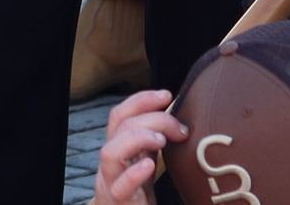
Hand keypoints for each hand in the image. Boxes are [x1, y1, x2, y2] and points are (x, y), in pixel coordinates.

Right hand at [91, 90, 185, 204]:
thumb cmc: (137, 198)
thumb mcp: (144, 167)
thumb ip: (152, 147)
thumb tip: (178, 122)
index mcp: (118, 152)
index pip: (121, 116)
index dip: (141, 100)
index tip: (166, 95)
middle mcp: (111, 164)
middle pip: (120, 128)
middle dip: (152, 119)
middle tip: (179, 128)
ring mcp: (110, 184)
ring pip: (110, 153)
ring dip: (137, 139)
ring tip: (161, 140)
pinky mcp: (118, 204)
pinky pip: (119, 188)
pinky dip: (133, 174)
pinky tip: (149, 166)